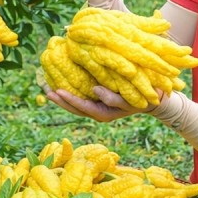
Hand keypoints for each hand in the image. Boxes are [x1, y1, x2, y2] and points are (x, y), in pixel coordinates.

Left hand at [43, 85, 161, 122]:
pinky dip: (70, 92)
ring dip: (61, 97)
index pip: (82, 108)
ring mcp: (96, 108)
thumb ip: (113, 98)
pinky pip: (80, 98)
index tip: (56, 91)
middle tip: (45, 90)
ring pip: (75, 105)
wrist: (152, 100)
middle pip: (74, 109)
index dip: (69, 100)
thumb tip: (95, 89)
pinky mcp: (97, 101)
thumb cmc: (143, 100)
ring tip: (47, 87)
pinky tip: (61, 82)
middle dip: (59, 100)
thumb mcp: (131, 100)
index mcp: (104, 115)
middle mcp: (97, 113)